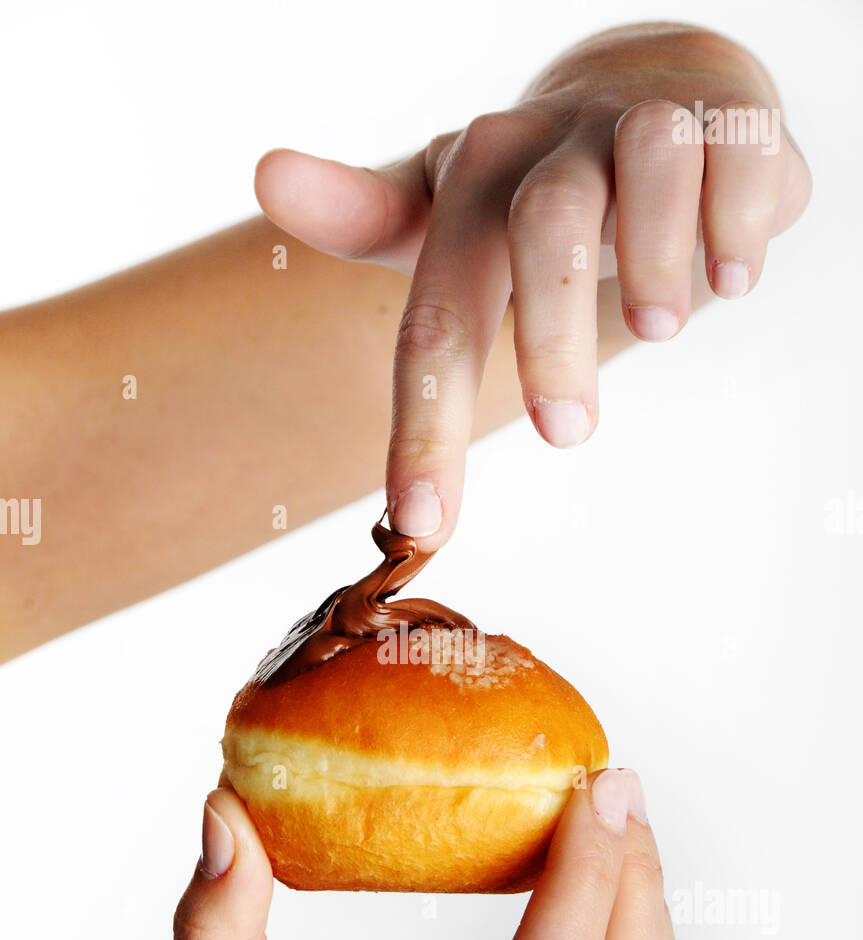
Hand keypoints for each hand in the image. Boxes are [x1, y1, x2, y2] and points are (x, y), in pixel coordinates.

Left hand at [255, 22, 809, 548]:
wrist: (662, 90)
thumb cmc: (546, 184)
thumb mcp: (454, 212)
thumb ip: (368, 217)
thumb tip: (264, 172)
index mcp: (472, 185)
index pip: (435, 314)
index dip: (423, 424)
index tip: (417, 527)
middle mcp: (551, 145)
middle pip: (541, 231)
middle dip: (552, 340)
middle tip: (564, 434)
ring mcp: (639, 124)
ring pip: (646, 175)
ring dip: (656, 266)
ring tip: (657, 328)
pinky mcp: (727, 118)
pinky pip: (736, 165)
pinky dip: (735, 230)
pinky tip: (730, 276)